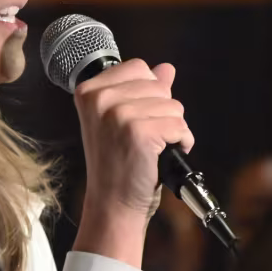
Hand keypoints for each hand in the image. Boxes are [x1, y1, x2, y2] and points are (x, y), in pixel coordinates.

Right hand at [72, 60, 193, 266]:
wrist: (113, 203)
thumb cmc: (117, 164)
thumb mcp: (122, 119)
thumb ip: (142, 90)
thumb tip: (166, 69)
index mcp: (90, 91)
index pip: (139, 68)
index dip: (149, 93)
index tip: (138, 117)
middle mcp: (100, 99)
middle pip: (159, 86)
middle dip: (163, 112)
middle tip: (145, 137)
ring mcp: (118, 114)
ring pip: (173, 105)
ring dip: (172, 129)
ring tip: (153, 147)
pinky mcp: (139, 132)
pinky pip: (179, 125)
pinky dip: (181, 141)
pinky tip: (163, 155)